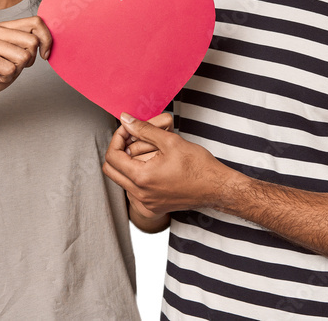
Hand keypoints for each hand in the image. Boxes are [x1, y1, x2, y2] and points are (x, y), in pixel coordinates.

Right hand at [0, 16, 52, 117]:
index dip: (47, 39)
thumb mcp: (17, 57)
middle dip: (29, 60)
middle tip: (13, 66)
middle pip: (32, 41)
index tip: (44, 55)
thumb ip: (29, 46)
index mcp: (4, 27)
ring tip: (1, 71)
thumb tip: (47, 40)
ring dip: (16, 71)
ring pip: (23, 57)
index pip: (36, 22)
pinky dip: (6, 77)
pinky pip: (10, 69)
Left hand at [103, 113, 234, 216]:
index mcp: (142, 178)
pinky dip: (137, 177)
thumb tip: (126, 120)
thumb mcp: (170, 141)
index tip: (128, 130)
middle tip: (131, 140)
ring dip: (128, 164)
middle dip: (118, 151)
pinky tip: (152, 167)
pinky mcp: (153, 208)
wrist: (216, 187)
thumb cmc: (198, 166)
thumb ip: (144, 129)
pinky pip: (134, 191)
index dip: (117, 138)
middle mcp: (140, 195)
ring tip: (146, 152)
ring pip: (122, 180)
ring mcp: (146, 204)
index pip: (112, 157)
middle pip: (111, 170)